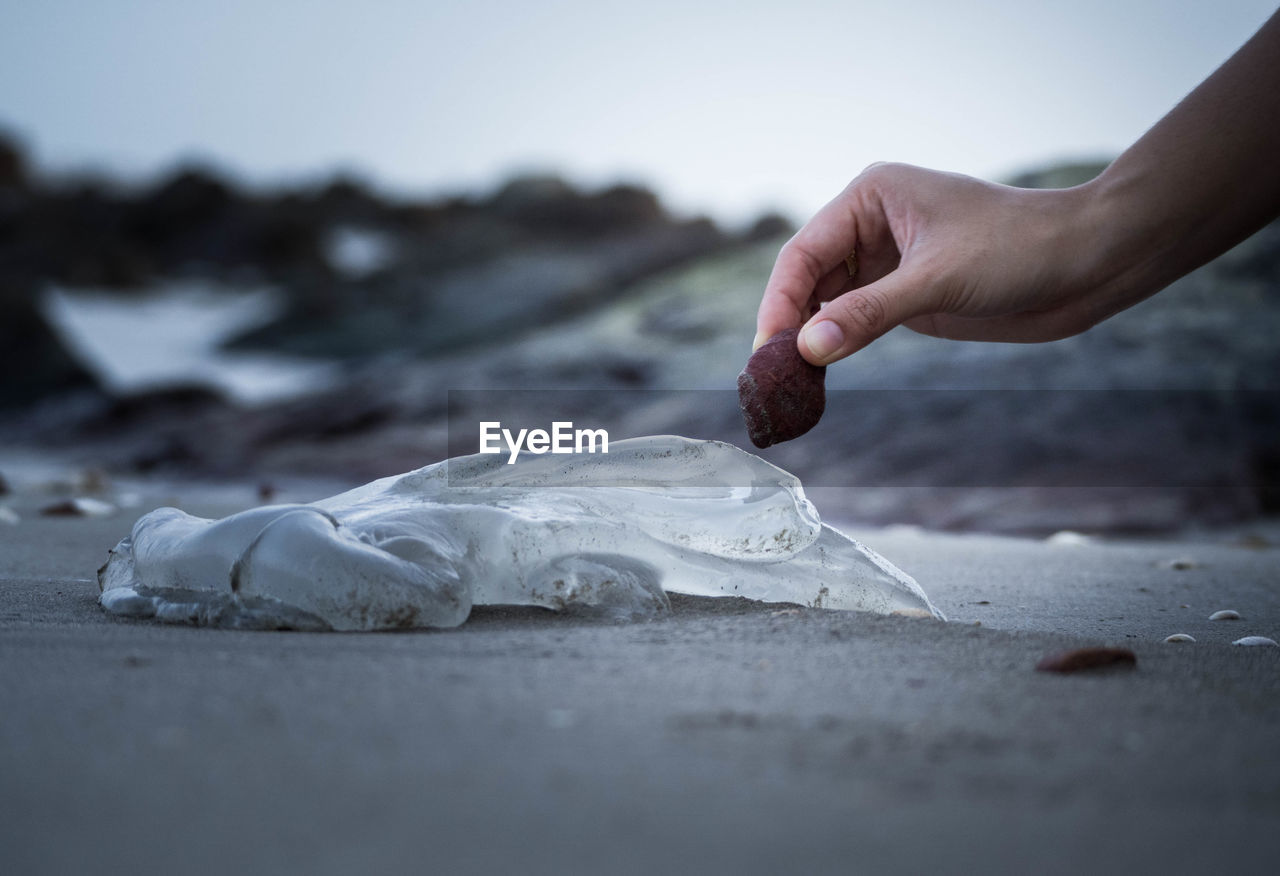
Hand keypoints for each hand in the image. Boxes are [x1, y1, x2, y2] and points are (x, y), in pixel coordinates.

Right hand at [755, 162, 1136, 365]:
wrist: (1085, 263)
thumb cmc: (1018, 249)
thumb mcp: (938, 281)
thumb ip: (869, 314)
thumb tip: (807, 349)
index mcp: (871, 197)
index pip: (804, 252)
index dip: (780, 301)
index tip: (768, 347)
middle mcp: (870, 225)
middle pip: (807, 279)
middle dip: (789, 324)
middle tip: (770, 376)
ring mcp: (886, 262)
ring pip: (826, 304)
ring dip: (809, 340)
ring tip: (789, 383)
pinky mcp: (903, 294)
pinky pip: (853, 321)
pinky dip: (835, 347)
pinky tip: (819, 375)